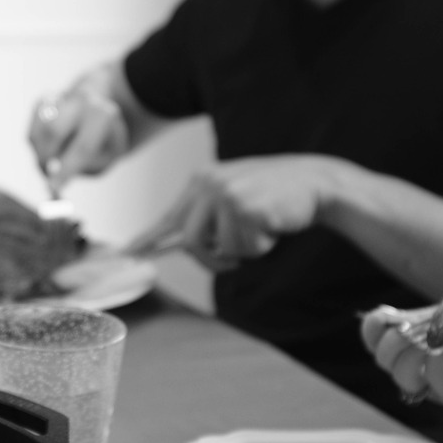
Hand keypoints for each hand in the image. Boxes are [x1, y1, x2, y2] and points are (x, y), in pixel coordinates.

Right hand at [26, 87, 129, 192]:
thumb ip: (81, 168)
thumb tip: (52, 184)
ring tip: (53, 162)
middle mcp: (82, 100)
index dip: (64, 171)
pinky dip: (37, 143)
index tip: (52, 188)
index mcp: (104, 115)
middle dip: (45, 158)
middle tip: (48, 176)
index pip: (82, 148)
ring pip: (38, 131)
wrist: (104, 110)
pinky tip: (50, 146)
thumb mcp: (106, 159)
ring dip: (40, 153)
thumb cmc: (105, 142)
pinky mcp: (45, 100)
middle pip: (53, 130)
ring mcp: (62, 96)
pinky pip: (33, 127)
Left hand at [124, 155, 333, 269]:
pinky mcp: (246, 207)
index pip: (169, 217)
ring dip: (242, 252)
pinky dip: (261, 248)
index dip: (148, 239)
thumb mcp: (232, 199)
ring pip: (219, 249)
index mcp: (200, 180)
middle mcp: (208, 183)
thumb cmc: (273, 197)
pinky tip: (272, 225)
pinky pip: (244, 249)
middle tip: (232, 261)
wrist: (314, 182)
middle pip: (191, 242)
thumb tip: (175, 243)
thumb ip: (205, 218)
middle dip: (212, 260)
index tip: (127, 253)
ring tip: (260, 231)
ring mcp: (226, 193)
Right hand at [360, 302, 442, 412]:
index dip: (374, 327)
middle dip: (396, 337)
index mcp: (417, 340)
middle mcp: (420, 364)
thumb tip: (387, 318)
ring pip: (399, 372)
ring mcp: (436, 383)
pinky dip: (435, 359)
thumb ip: (423, 318)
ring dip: (415, 349)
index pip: (375, 335)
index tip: (390, 316)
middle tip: (426, 330)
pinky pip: (431, 377)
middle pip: (382, 354)